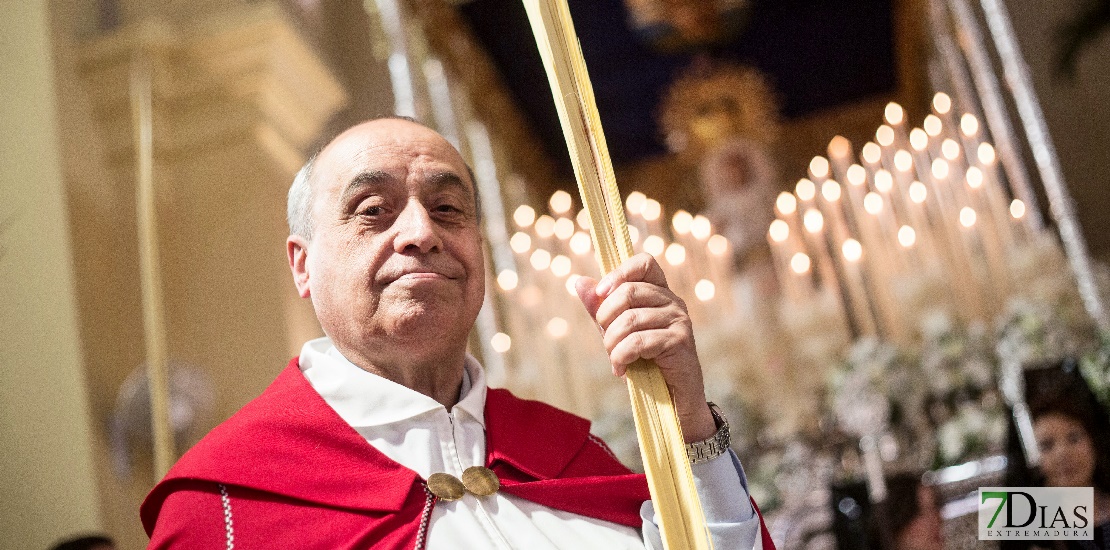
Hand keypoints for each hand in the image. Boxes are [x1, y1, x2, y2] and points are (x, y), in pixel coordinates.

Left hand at [575, 253, 716, 441]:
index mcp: (659, 293)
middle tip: (605, 341)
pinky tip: (622, 370)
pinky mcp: (679, 341)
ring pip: (630, 319)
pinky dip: (622, 358)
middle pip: (628, 292)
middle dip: (606, 318)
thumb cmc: (645, 362)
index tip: (601, 292)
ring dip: (612, 344)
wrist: (671, 400)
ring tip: (615, 360)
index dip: (619, 272)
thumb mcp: (617, 332)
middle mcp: (673, 301)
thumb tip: (578, 282)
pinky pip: (638, 342)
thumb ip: (600, 308)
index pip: (644, 263)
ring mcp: (679, 320)